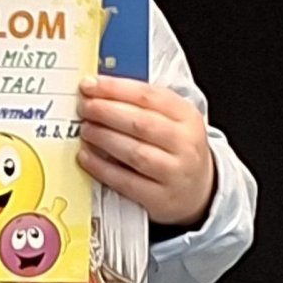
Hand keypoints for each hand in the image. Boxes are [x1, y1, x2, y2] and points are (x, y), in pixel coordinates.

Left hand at [77, 77, 215, 225]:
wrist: (198, 190)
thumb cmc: (175, 148)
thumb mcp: (172, 120)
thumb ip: (141, 104)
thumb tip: (99, 90)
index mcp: (187, 116)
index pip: (149, 96)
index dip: (115, 89)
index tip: (89, 85)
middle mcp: (185, 143)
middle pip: (141, 124)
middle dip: (106, 112)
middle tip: (84, 107)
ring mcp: (174, 172)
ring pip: (135, 153)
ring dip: (104, 138)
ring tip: (85, 129)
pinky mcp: (160, 197)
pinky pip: (126, 181)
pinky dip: (102, 168)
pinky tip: (86, 156)